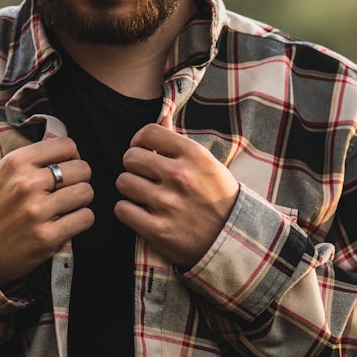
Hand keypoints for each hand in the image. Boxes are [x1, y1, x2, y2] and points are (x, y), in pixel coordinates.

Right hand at [0, 137, 93, 285]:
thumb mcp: (2, 173)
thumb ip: (32, 160)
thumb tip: (68, 152)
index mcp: (16, 163)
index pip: (66, 146)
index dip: (72, 156)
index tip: (67, 166)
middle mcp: (27, 184)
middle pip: (82, 169)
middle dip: (80, 179)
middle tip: (68, 190)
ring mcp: (37, 211)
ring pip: (86, 193)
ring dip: (81, 201)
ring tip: (67, 206)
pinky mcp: (47, 237)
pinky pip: (85, 218)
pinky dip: (81, 219)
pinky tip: (67, 222)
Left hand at [114, 123, 238, 268]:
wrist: (234, 240)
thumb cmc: (217, 198)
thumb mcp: (207, 165)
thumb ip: (179, 142)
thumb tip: (162, 117)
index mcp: (193, 155)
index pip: (148, 133)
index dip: (139, 141)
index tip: (143, 150)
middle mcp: (180, 176)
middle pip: (130, 157)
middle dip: (133, 166)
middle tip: (144, 177)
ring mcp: (168, 203)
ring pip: (123, 182)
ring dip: (130, 189)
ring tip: (144, 195)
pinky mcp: (158, 229)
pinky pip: (122, 209)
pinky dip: (127, 211)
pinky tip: (140, 213)